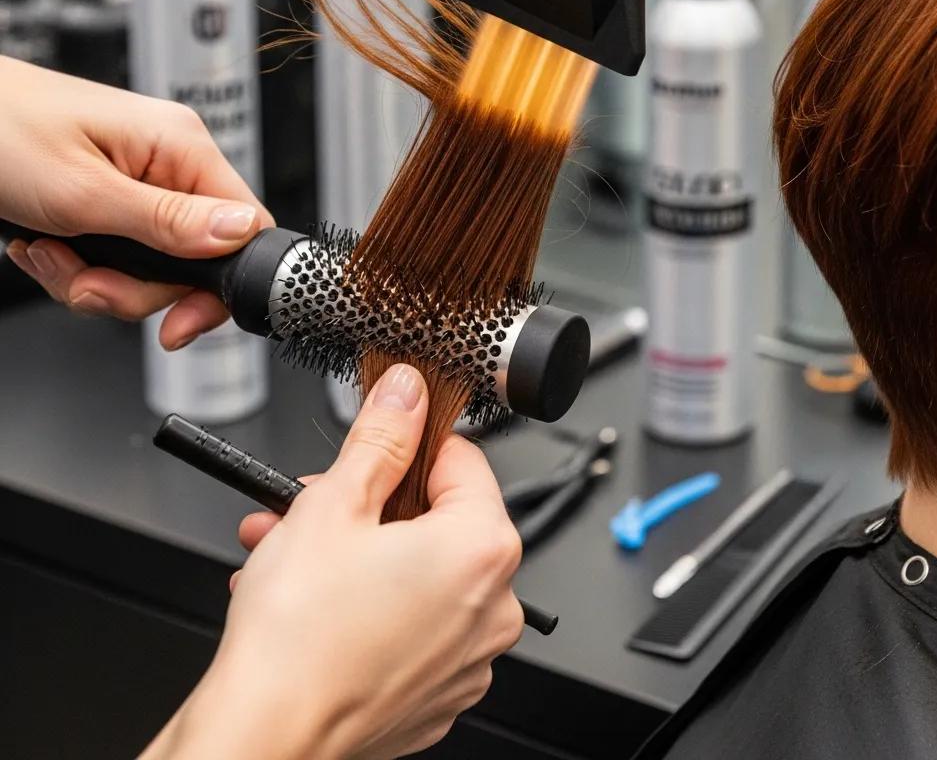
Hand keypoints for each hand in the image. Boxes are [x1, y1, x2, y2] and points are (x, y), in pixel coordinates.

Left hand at [0, 58, 272, 349]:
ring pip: (150, 270)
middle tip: (86, 280)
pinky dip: (78, 267)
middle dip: (133, 287)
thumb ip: (168, 221)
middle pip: (193, 263)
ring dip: (95, 279)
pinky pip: (118, 260)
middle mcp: (169, 164)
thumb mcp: (83, 191)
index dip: (218, 285)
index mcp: (181, 146)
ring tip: (50, 253)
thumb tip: (243, 234)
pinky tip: (44, 246)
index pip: (245, 228)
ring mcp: (140, 184)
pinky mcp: (111, 201)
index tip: (180, 321)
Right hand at [142, 364, 524, 759]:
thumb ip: (381, 436)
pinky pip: (411, 624)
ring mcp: (467, 657)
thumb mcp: (334, 503)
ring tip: (287, 549)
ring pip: (416, 571)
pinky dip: (367, 603)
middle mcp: (492, 607)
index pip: (462, 459)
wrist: (261, 740)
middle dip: (367, 502)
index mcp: (483, 550)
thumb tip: (406, 394)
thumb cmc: (297, 638)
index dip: (406, 445)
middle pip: (437, 517)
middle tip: (311, 503)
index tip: (372, 447)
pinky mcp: (436, 692)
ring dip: (354, 551)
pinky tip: (311, 599)